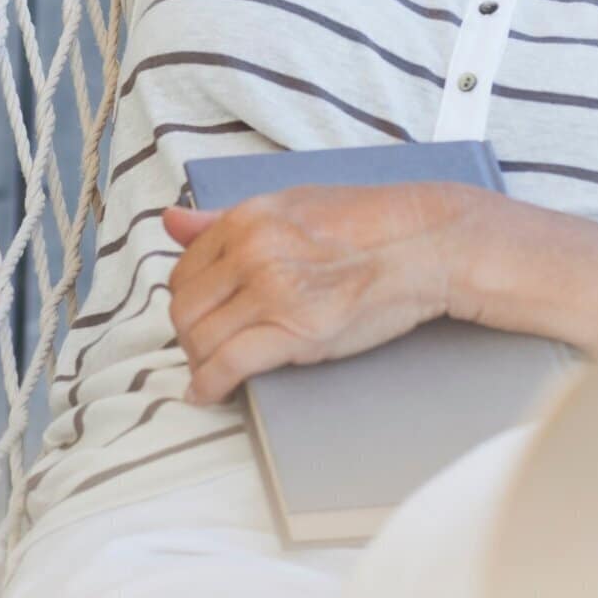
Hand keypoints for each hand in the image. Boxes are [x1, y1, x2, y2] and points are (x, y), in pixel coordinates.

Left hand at [162, 181, 473, 405]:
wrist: (426, 242)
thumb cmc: (369, 223)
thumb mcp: (292, 204)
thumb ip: (226, 219)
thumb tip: (172, 220)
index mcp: (250, 218)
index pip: (184, 269)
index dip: (189, 299)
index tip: (201, 314)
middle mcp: (254, 251)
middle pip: (184, 308)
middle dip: (189, 333)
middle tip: (207, 345)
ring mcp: (273, 292)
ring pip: (200, 339)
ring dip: (200, 361)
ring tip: (214, 368)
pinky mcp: (294, 332)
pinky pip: (226, 367)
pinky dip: (209, 386)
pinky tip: (209, 393)